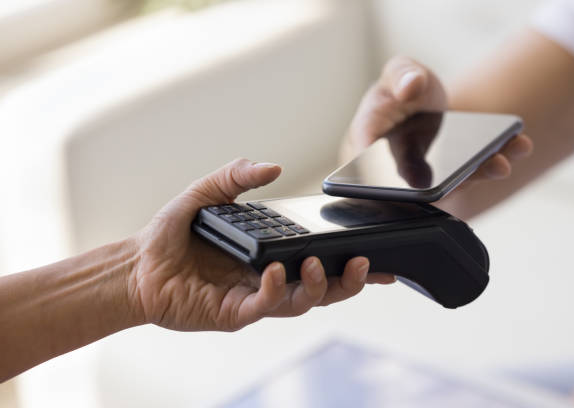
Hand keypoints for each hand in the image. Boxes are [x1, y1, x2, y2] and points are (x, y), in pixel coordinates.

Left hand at [128, 158, 394, 331]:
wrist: (137, 265)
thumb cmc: (173, 234)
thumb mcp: (206, 194)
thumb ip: (236, 177)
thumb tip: (273, 166)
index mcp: (272, 253)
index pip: (319, 259)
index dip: (349, 260)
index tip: (376, 251)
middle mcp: (269, 278)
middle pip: (323, 287)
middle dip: (350, 280)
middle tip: (364, 263)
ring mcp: (254, 297)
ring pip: (302, 302)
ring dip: (318, 286)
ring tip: (316, 264)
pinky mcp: (234, 313)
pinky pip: (266, 306)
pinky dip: (277, 290)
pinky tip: (275, 271)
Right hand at [347, 56, 532, 189]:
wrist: (431, 106)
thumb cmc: (405, 90)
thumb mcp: (398, 73)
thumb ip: (400, 75)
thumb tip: (409, 86)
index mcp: (365, 141)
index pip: (362, 164)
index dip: (376, 179)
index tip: (406, 180)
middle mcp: (389, 169)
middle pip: (408, 186)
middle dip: (439, 185)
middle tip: (461, 178)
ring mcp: (422, 179)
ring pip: (446, 186)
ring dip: (475, 176)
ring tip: (500, 163)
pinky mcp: (449, 180)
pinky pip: (468, 178)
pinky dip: (491, 164)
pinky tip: (516, 146)